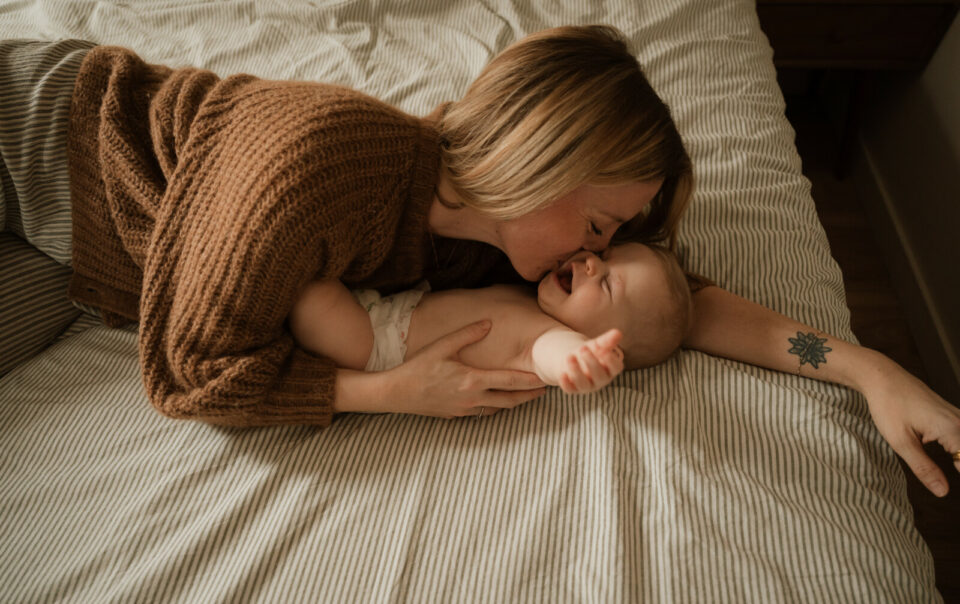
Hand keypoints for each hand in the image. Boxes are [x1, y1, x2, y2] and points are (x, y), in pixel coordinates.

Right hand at [385, 320, 546, 418]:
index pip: (509, 381)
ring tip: (527, 395)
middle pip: (510, 400)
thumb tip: (488, 323)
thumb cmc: (418, 368)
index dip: (529, 380)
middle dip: (529, 396)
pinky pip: (482, 412)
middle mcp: (472, 399)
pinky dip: (495, 406)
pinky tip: (498, 400)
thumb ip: (467, 334)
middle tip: (545, 390)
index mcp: (472, 380)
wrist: (396, 393)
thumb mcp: (442, 346)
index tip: (545, 378)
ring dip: (514, 402)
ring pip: (498, 409)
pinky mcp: (456, 416)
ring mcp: (464, 410)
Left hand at [558, 329, 624, 394]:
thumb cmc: (590, 351)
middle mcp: (600, 380)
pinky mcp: (573, 389)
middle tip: (583, 348)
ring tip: (569, 356)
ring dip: (576, 371)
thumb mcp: (598, 344)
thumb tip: (618, 333)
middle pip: (599, 376)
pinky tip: (562, 374)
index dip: (611, 360)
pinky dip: (565, 383)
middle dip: (591, 362)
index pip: (616, 368)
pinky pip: (570, 389)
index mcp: (611, 369)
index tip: (603, 350)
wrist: (573, 358)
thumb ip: (607, 340)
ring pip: (583, 384)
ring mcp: (587, 386)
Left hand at [859, 352, 959, 496]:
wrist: (881, 377)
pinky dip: (958, 451)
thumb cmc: (888, 404)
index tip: (949, 490)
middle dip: (958, 466)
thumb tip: (942, 492)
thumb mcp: (900, 442)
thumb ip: (923, 469)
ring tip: (949, 470)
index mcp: (952, 430)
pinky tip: (952, 460)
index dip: (959, 478)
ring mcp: (958, 417)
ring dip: (958, 459)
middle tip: (941, 483)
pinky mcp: (951, 416)